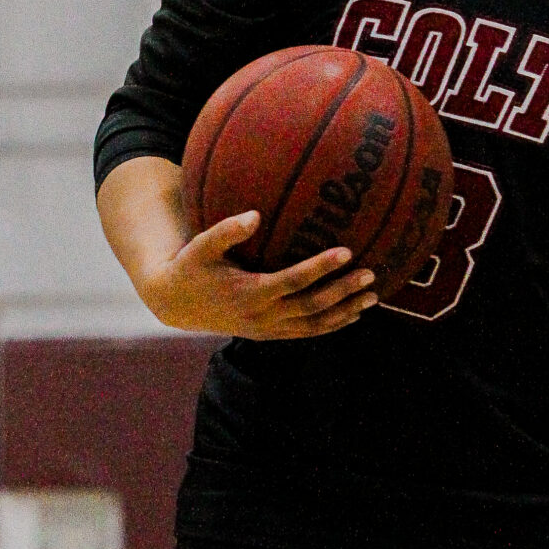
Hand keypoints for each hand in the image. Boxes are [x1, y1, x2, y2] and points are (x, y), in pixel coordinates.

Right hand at [137, 210, 377, 337]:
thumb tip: (255, 214)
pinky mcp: (268, 334)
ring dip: (345, 312)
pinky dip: (331, 325)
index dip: (321, 267)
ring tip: (373, 297)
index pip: (293, 280)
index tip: (346, 251)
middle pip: (312, 306)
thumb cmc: (190, 267)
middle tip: (371, 275)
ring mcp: (267, 328)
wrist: (175, 305)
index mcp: (250, 293)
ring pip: (314, 325)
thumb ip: (226, 230)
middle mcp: (262, 315)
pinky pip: (306, 333)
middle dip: (343, 292)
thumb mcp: (200, 246)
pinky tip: (352, 315)